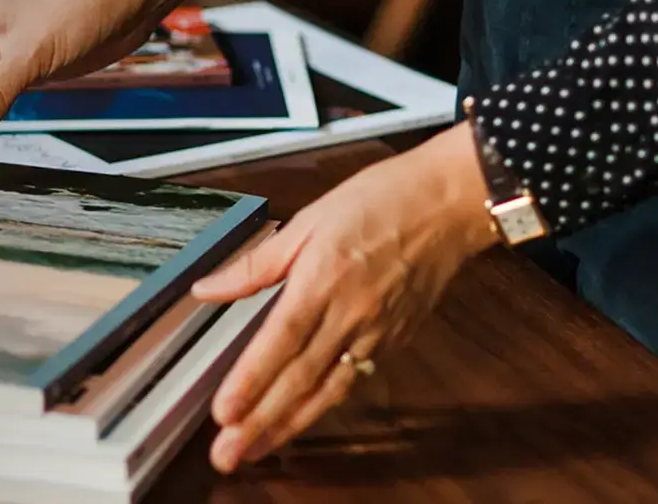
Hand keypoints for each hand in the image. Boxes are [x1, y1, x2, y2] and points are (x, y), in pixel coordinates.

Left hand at [191, 126, 503, 471]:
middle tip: (228, 454)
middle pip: (300, 378)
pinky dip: (324, 407)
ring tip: (256, 451)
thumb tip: (207, 288)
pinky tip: (299, 423)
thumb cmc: (379, 202)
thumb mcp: (307, 221)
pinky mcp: (393, 340)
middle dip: (261, 421)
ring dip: (289, 425)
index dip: (251, 380)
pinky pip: (353, 381)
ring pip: (328, 390)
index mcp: (323, 281)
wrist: (450, 206)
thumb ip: (256, 265)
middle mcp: (350, 314)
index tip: (224, 413)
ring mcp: (375, 332)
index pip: (281, 341)